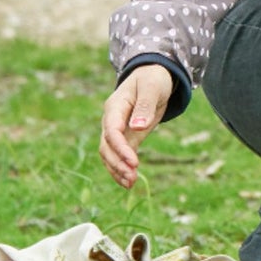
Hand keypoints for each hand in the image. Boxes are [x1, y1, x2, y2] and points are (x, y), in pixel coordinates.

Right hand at [98, 68, 173, 188]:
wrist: (154, 76)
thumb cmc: (153, 79)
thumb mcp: (152, 88)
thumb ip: (144, 106)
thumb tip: (137, 126)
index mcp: (114, 107)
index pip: (112, 131)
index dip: (120, 148)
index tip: (133, 163)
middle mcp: (111, 120)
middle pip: (106, 146)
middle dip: (117, 163)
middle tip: (132, 178)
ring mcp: (117, 130)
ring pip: (109, 154)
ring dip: (117, 170)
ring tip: (130, 184)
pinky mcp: (126, 136)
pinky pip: (119, 155)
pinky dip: (121, 169)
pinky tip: (128, 182)